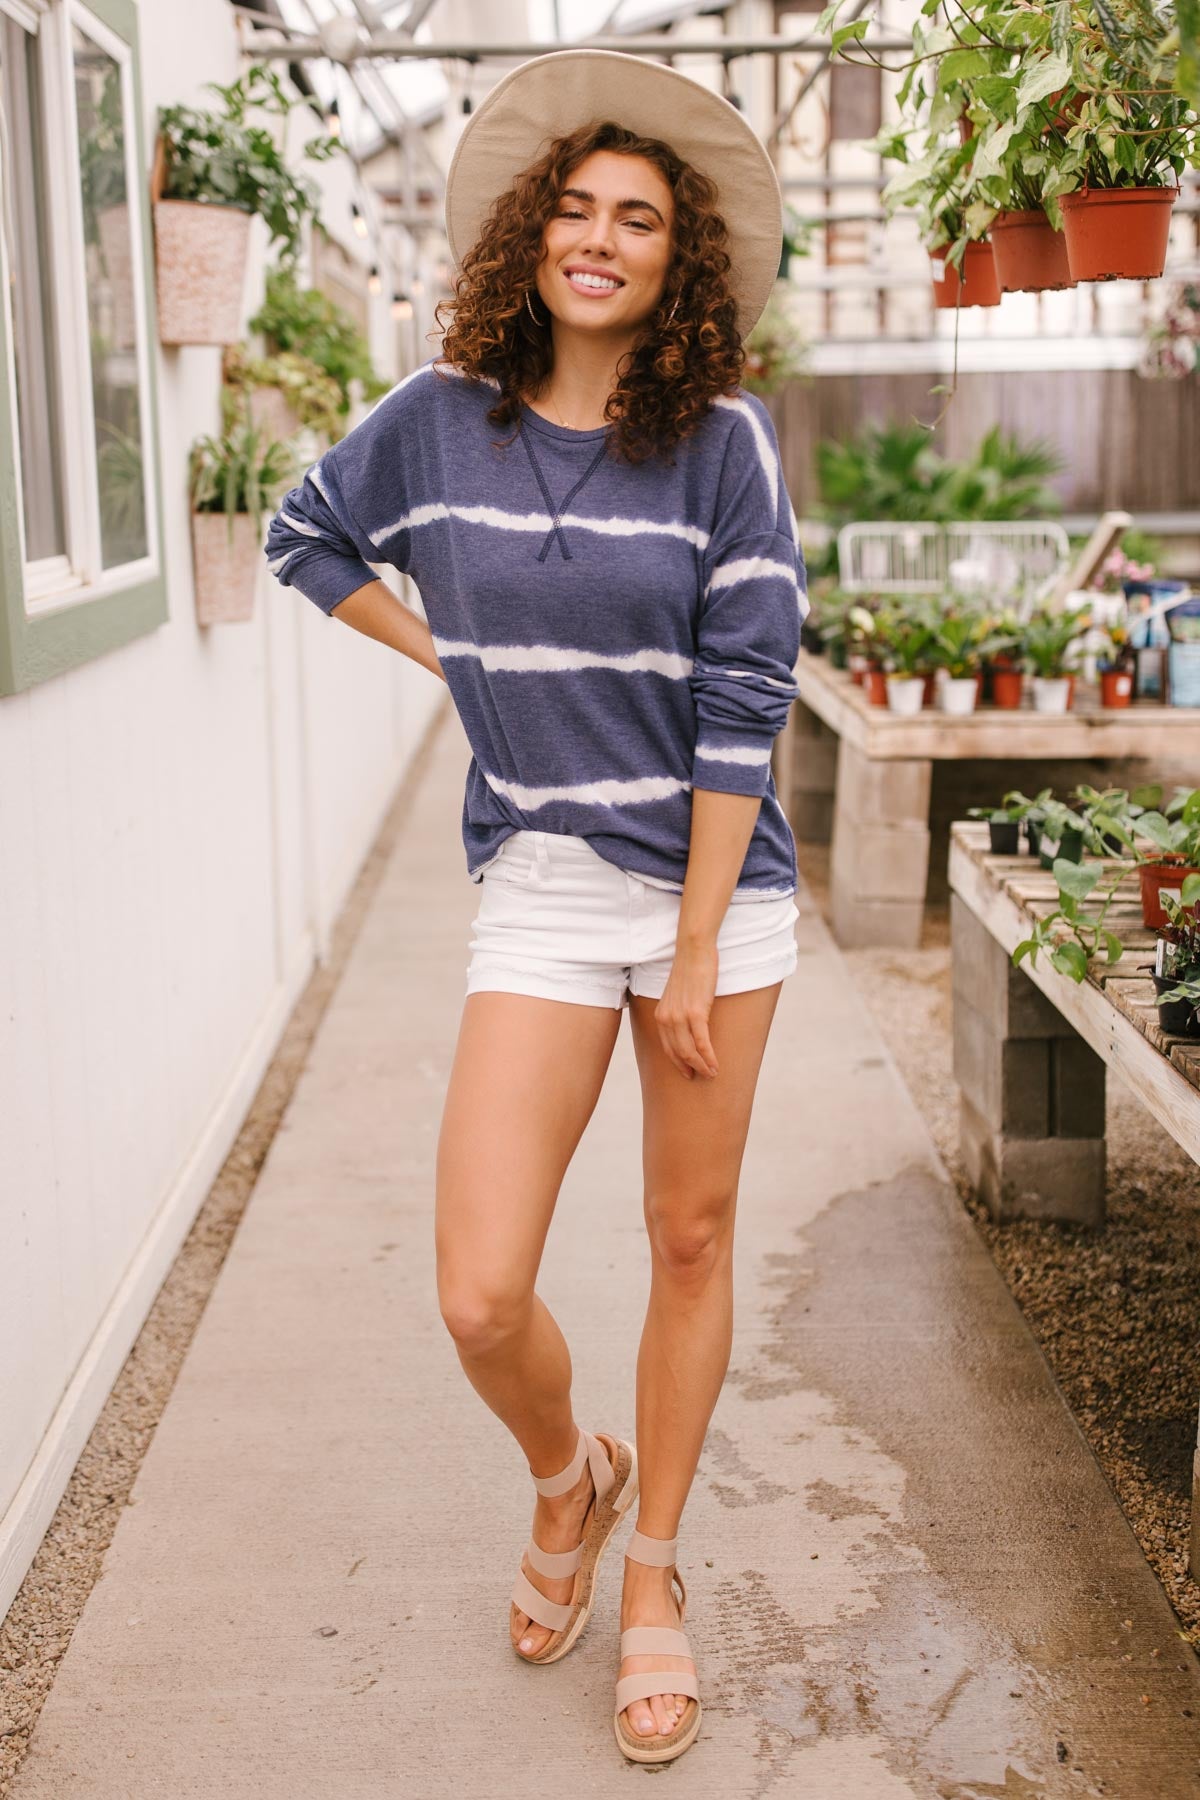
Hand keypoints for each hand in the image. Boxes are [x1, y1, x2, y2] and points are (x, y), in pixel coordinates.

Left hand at [655, 940, 719, 1080]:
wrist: (694, 950)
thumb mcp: (678, 993)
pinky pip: (702, 1043)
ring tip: (712, 1073)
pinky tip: (715, 1065)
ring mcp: (680, 1016)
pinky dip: (709, 1057)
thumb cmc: (690, 969)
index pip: (667, 1047)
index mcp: (661, 1015)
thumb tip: (689, 1024)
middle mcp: (667, 1018)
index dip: (678, 1063)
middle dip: (691, 1068)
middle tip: (703, 1076)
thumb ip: (679, 1010)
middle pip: (678, 1053)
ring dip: (702, 1066)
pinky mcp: (695, 1012)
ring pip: (689, 1052)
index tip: (688, 1072)